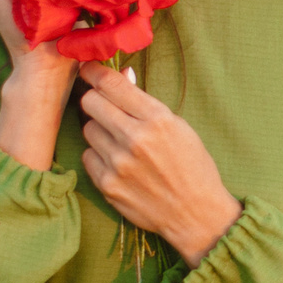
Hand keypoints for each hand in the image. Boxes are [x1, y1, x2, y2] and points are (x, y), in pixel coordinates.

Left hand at [76, 62, 242, 265]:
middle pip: (91, 102)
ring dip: (99, 130)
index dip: (94, 72)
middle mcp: (135, 139)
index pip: (112, 84)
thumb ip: (145, 103)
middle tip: (105, 106)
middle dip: (96, 99)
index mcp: (157, 119)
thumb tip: (122, 75)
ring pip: (88, 129)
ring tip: (119, 141)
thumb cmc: (192, 166)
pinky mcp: (107, 185)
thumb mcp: (179, 126)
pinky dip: (99, 156)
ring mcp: (118, 163)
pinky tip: (117, 162)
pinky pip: (88, 157)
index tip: (88, 69)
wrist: (195, 213)